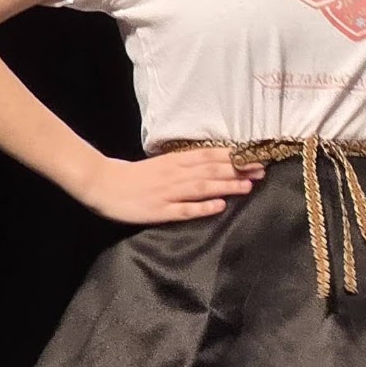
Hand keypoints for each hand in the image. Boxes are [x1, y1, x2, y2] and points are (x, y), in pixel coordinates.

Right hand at [74, 147, 263, 224]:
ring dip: (226, 186)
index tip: (255, 156)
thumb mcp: (162, 163)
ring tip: (248, 187)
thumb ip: (185, 164)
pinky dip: (202, 208)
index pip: (209, 156)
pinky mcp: (160, 210)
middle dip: (238, 170)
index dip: (233, 156)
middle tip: (262, 171)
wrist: (103, 183)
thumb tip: (213, 163)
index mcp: (175, 161)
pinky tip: (219, 207)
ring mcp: (168, 193)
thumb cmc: (134, 175)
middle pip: (211, 170)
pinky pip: (185, 210)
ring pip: (202, 187)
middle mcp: (175, 174)